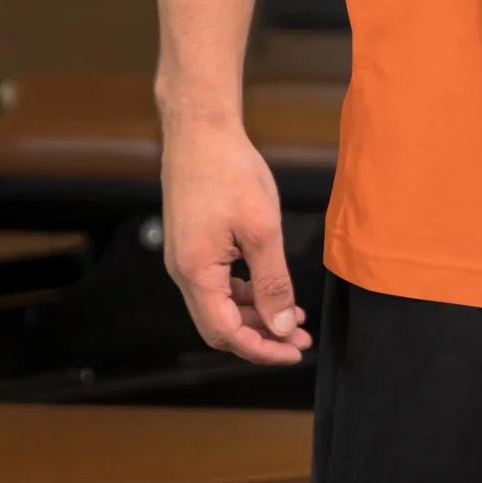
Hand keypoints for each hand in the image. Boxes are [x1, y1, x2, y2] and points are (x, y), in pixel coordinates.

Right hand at [161, 118, 312, 363]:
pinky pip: (217, 283)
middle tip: (298, 338)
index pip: (226, 333)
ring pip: (220, 305)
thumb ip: (272, 282)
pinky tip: (270, 288)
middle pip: (221, 325)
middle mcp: (183, 272)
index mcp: (196, 273)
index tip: (292, 351)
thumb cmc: (229, 171)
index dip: (261, 348)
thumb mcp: (262, 229)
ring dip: (255, 314)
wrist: (201, 130)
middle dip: (261, 336)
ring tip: (292, 315)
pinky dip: (244, 292)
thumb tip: (281, 326)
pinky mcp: (192, 244)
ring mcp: (185, 258)